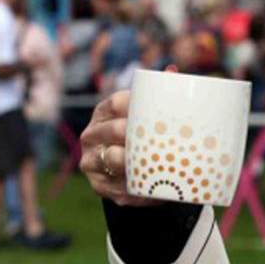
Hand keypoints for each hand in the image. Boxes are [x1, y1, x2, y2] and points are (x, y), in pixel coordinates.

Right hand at [79, 89, 160, 206]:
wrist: (127, 173)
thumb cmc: (141, 136)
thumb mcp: (146, 116)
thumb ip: (159, 96)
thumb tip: (173, 72)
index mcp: (105, 112)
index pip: (117, 102)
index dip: (137, 104)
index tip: (161, 110)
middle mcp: (92, 134)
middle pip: (114, 130)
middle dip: (137, 134)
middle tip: (164, 139)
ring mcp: (91, 159)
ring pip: (114, 159)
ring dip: (137, 163)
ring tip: (161, 166)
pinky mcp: (97, 184)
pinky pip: (118, 187)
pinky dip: (139, 190)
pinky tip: (155, 191)